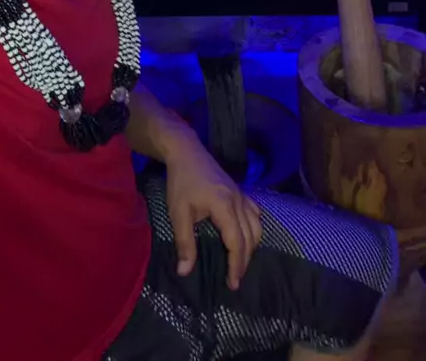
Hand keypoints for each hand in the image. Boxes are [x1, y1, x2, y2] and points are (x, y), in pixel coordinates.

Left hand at [165, 135, 261, 290]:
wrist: (186, 151)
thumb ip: (184, 242)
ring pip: (256, 225)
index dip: (236, 265)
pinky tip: (249, 234)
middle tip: (235, 279)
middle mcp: (238, 201)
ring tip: (241, 261)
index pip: (237, 242)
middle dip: (244, 260)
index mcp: (225, 207)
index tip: (232, 284)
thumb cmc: (181, 182)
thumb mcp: (178, 213)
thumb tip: (185, 271)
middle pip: (250, 236)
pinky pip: (255, 212)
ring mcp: (241, 195)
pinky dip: (255, 227)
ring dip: (252, 245)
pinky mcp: (240, 190)